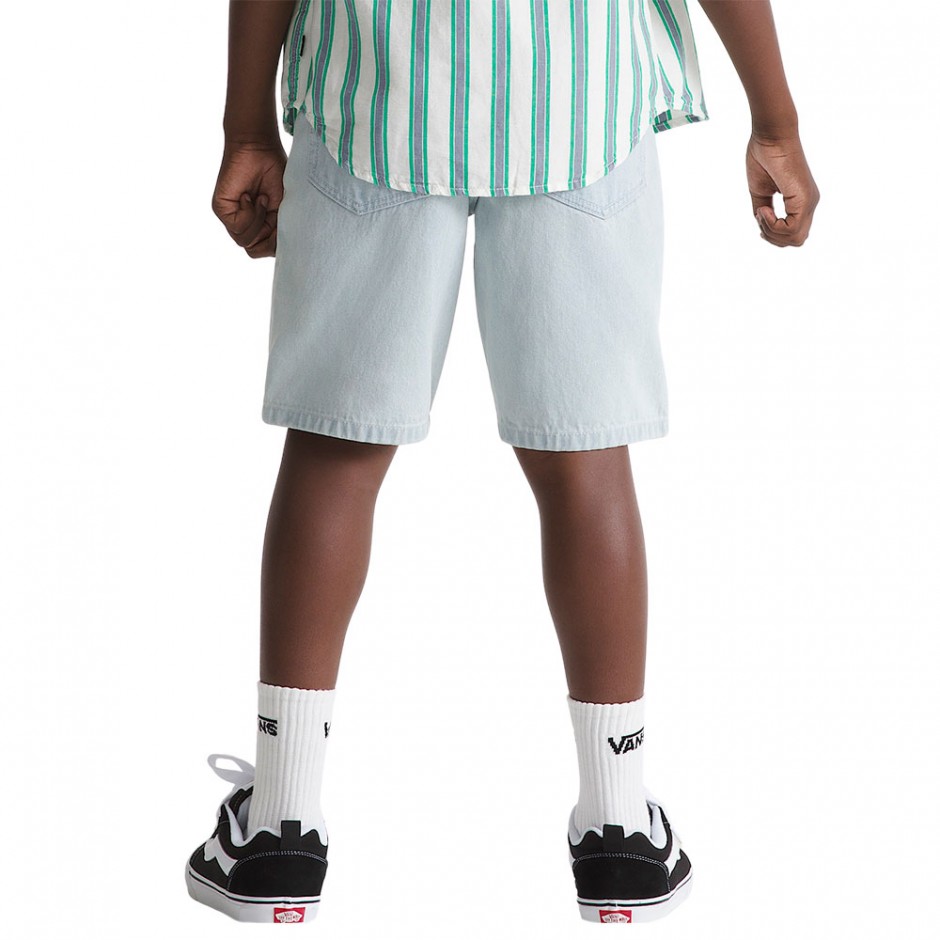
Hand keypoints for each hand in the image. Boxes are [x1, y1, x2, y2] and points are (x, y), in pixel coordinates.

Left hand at [211, 136, 287, 257]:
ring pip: (245, 242)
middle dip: (269, 235)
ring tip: (263, 200)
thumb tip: (279, 251)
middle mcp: (245, 224)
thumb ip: (280, 232)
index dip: (276, 246)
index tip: (285, 225)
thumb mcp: (286, 209)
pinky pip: (237, 228)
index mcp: (260, 225)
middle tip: (274, 212)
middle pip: (255, 250)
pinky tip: (250, 196)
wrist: (260, 148)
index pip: (264, 250)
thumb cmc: (276, 174)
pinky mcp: (222, 209)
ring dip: (259, 222)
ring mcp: (232, 218)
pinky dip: (249, 214)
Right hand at [746, 131, 819, 247]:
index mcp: (801, 201)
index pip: (792, 233)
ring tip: (762, 211)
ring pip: (795, 239)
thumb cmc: (764, 156)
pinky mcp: (804, 199)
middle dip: (772, 236)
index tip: (759, 213)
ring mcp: (809, 202)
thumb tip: (762, 225)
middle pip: (796, 241)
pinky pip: (791, 228)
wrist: (771, 135)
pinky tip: (765, 208)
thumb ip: (763, 211)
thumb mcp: (760, 192)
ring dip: (771, 231)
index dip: (772, 232)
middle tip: (759, 215)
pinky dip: (772, 224)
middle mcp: (810, 203)